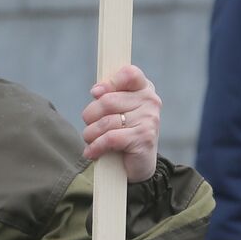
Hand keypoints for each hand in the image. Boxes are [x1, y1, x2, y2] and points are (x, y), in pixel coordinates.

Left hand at [80, 64, 161, 181]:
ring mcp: (149, 119)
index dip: (109, 83)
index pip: (129, 74)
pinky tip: (92, 152)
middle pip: (107, 100)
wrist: (138, 165)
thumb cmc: (123, 133)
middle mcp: (150, 101)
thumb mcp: (117, 110)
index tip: (96, 93)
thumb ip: (109, 95)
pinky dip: (96, 146)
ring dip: (90, 134)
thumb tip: (96, 91)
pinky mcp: (144, 138)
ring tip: (90, 140)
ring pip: (106, 121)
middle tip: (90, 127)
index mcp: (144, 89)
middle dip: (90, 116)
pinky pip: (110, 138)